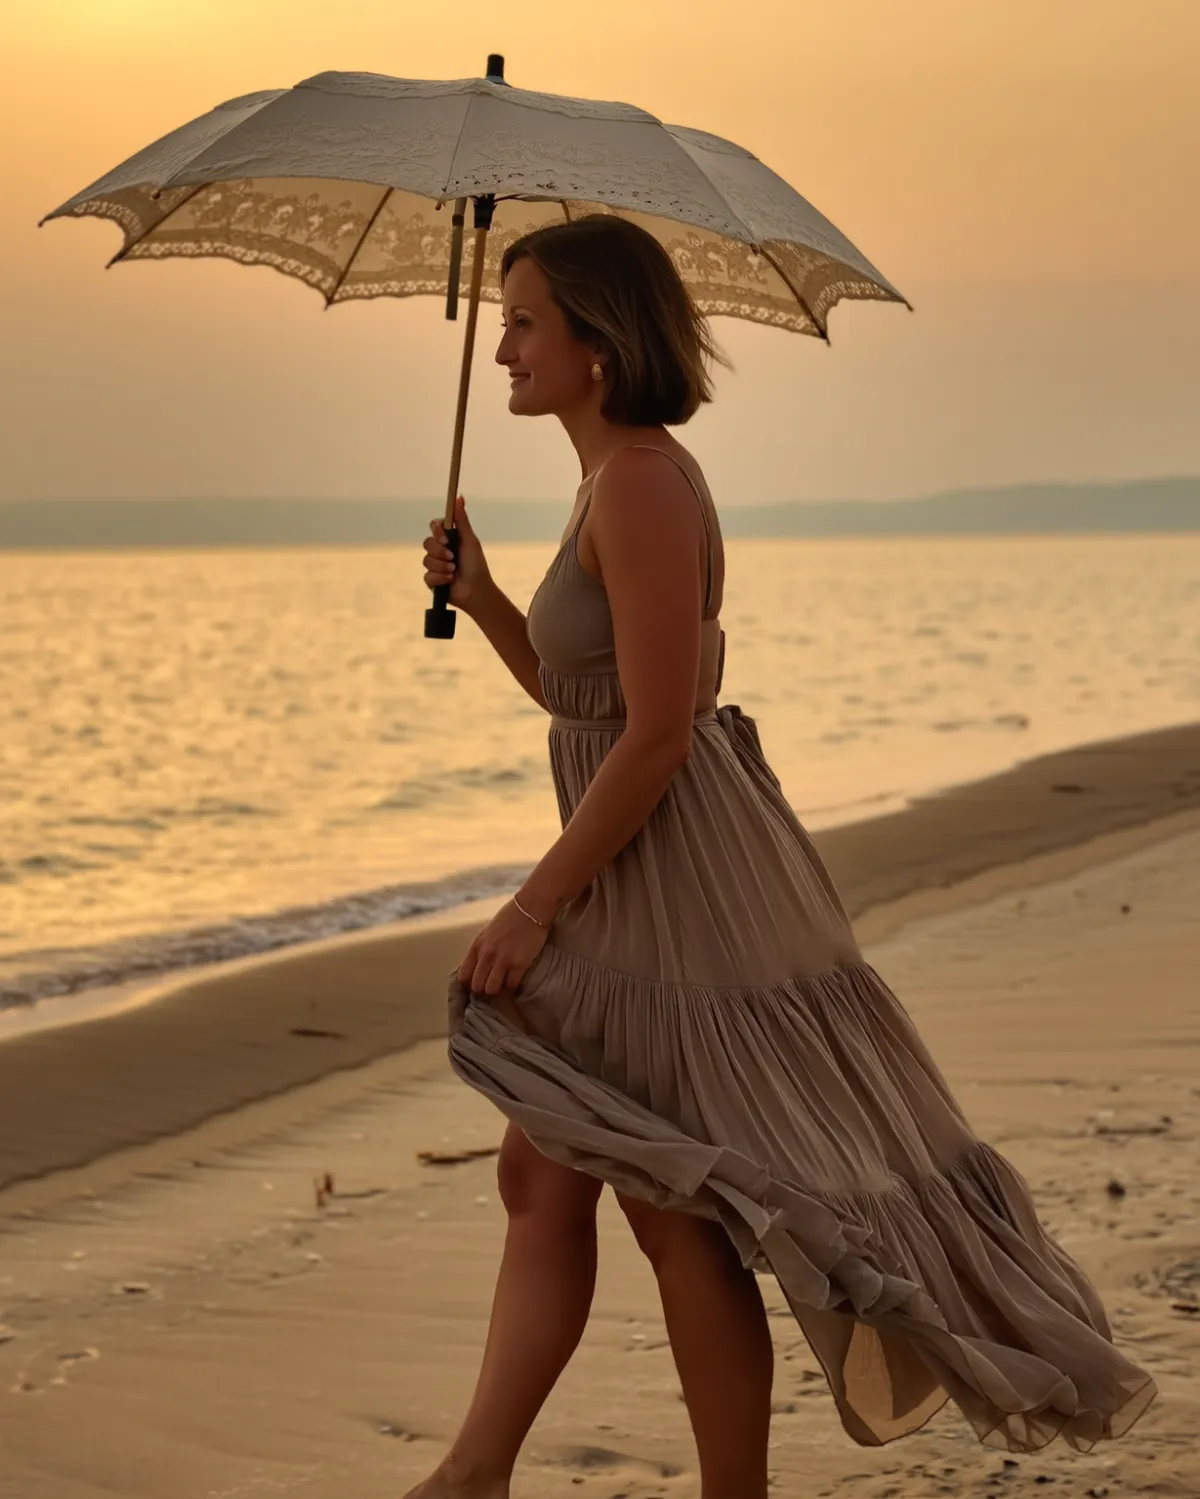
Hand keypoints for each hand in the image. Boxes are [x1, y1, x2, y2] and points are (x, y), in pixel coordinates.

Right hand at [423, 494, 492, 612]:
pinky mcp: (431, 580)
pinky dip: (440, 578)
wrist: (476, 590)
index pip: (434, 527)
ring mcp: (434, 565)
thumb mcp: (469, 540)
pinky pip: (428, 575)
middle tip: (452, 557)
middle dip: (440, 551)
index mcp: (449, 539)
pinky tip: (450, 580)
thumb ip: (462, 520)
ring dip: (442, 566)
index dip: (437, 531)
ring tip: (454, 571)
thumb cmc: (476, 565)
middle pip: (427, 543)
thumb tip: (459, 496)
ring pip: (426, 560)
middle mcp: (440, 550)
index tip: (445, 538)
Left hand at [458, 898, 550, 997]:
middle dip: (483, 989)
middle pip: (477, 986)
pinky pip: (511, 985)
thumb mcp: (488, 933)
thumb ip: (482, 950)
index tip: (478, 983)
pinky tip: (515, 982)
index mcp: (477, 946)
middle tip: (492, 986)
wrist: (531, 908)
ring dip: (497, 990)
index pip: (464, 976)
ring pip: (492, 989)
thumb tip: (479, 968)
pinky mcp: (520, 964)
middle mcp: (487, 954)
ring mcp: (503, 960)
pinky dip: (512, 987)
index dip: (470, 983)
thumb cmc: (510, 917)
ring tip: (503, 985)